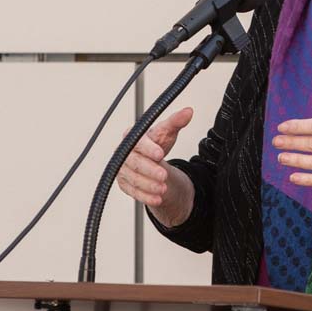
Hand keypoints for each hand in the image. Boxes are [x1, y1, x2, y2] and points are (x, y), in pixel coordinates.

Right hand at [117, 107, 194, 227]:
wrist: (151, 159)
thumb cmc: (156, 143)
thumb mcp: (167, 132)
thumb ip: (176, 122)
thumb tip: (188, 112)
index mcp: (132, 137)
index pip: (137, 142)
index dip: (148, 149)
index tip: (160, 154)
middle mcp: (124, 153)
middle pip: (134, 163)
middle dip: (149, 170)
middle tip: (164, 175)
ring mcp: (123, 169)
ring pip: (133, 179)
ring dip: (148, 185)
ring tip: (163, 188)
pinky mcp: (125, 183)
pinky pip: (133, 192)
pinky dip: (146, 197)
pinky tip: (157, 198)